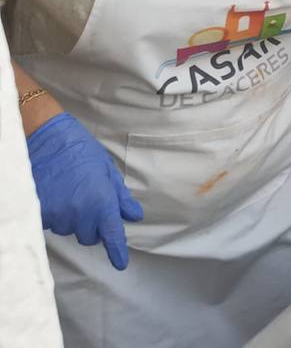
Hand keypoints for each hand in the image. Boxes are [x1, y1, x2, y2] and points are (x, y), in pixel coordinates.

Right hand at [26, 112, 142, 269]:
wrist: (48, 141)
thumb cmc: (81, 152)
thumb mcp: (108, 171)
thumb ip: (120, 197)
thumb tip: (134, 215)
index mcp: (103, 203)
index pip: (112, 235)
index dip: (117, 250)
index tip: (120, 263)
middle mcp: (82, 214)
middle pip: (89, 236)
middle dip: (91, 225)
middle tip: (87, 202)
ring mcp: (60, 216)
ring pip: (69, 229)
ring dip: (71, 218)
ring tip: (69, 192)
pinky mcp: (41, 214)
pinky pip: (52, 223)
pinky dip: (55, 214)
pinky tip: (56, 195)